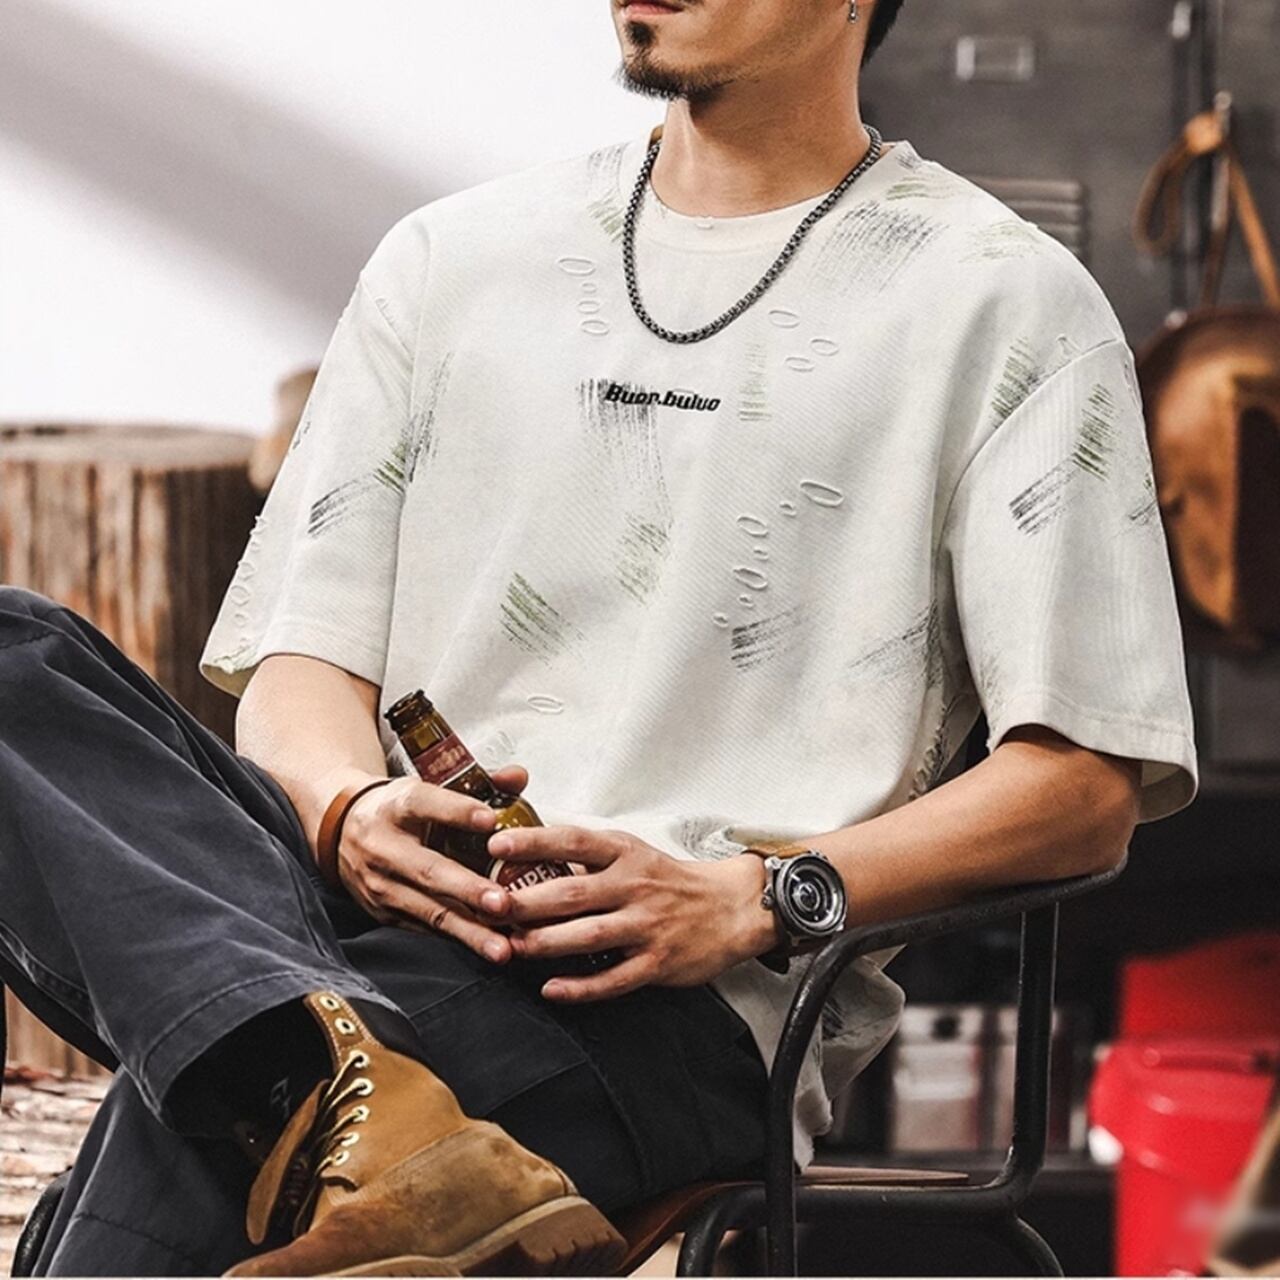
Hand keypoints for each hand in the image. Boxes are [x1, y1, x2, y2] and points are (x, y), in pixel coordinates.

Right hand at [337, 764, 530, 962]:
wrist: (341, 829)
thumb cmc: (400, 808)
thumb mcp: (429, 786)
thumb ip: (479, 782)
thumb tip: (518, 777)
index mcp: (397, 805)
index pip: (425, 803)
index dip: (458, 811)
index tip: (491, 819)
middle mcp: (384, 845)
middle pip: (428, 869)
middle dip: (467, 890)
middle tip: (502, 903)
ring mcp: (381, 884)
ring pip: (429, 910)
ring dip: (468, 931)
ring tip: (501, 946)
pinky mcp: (383, 912)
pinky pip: (425, 928)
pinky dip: (459, 939)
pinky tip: (488, 947)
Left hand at [489, 825, 779, 1001]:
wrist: (732, 907)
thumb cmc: (672, 880)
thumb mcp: (633, 853)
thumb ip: (588, 855)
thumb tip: (531, 850)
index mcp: (625, 854)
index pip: (573, 839)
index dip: (533, 841)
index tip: (496, 843)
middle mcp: (634, 886)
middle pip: (571, 892)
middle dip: (525, 902)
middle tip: (488, 907)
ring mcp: (646, 926)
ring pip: (587, 936)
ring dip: (544, 943)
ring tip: (510, 948)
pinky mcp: (657, 962)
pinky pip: (613, 979)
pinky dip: (580, 987)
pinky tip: (551, 988)